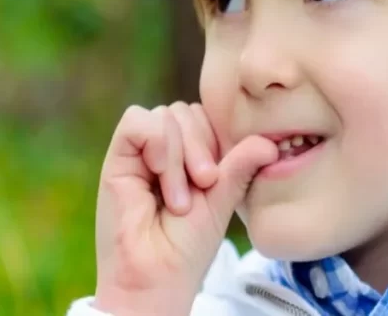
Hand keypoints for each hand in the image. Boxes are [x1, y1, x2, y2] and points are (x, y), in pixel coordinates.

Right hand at [93, 102, 277, 315]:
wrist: (158, 276)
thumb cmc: (187, 245)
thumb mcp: (221, 199)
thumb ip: (240, 166)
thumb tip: (270, 143)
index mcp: (190, 154)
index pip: (207, 116)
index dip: (217, 138)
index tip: (219, 178)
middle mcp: (164, 148)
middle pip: (187, 111)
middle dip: (201, 145)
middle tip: (204, 184)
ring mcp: (140, 152)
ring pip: (167, 115)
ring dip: (179, 155)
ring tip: (178, 198)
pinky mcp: (117, 158)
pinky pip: (137, 121)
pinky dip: (156, 141)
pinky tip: (159, 170)